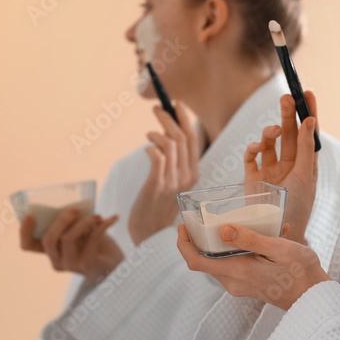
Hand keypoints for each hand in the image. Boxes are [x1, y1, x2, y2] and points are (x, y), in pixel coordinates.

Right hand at [20, 207, 122, 282]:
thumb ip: (72, 223)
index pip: (28, 245)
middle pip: (48, 240)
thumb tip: (72, 207)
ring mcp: (71, 265)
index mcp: (51, 250)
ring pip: (68, 239)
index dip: (24, 231)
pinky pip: (92, 240)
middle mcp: (57, 261)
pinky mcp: (88, 264)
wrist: (116, 265)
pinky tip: (112, 218)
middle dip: (61, 220)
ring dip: (83, 222)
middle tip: (76, 210)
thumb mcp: (81, 232)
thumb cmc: (96, 244)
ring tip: (97, 216)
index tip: (30, 215)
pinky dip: (103, 225)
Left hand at [129, 100, 199, 244]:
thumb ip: (173, 163)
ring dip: (158, 131)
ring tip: (148, 132)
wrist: (149, 234)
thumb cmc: (156, 206)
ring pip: (171, 145)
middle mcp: (187, 176)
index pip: (193, 140)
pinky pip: (157, 158)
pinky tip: (146, 148)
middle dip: (170, 118)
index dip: (185, 119)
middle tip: (157, 108)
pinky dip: (151, 147)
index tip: (176, 105)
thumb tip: (167, 137)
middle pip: (183, 138)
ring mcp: (173, 181)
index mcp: (193, 174)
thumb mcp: (171, 183)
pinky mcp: (157, 186)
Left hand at [176, 222, 329, 310]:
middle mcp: (235, 282)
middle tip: (206, 217)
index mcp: (238, 272)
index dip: (184, 244)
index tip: (183, 226)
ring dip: (223, 243)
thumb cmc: (302, 272)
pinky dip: (242, 249)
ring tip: (238, 221)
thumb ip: (250, 239)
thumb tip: (222, 229)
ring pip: (221, 262)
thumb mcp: (279, 249)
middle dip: (201, 239)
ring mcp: (242, 286)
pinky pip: (236, 265)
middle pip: (206, 260)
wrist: (316, 298)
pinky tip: (264, 234)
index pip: (196, 261)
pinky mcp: (250, 285)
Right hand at [244, 92, 318, 242]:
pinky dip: (254, 148)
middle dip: (287, 114)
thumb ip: (306, 148)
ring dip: (270, 131)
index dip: (308, 112)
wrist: (277, 234)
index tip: (308, 93)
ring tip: (274, 131)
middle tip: (286, 97)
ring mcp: (270, 168)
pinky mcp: (253, 176)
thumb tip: (310, 120)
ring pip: (269, 141)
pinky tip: (258, 147)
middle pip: (288, 132)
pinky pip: (252, 156)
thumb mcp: (305, 176)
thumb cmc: (297, 208)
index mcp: (305, 162)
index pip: (308, 132)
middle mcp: (288, 163)